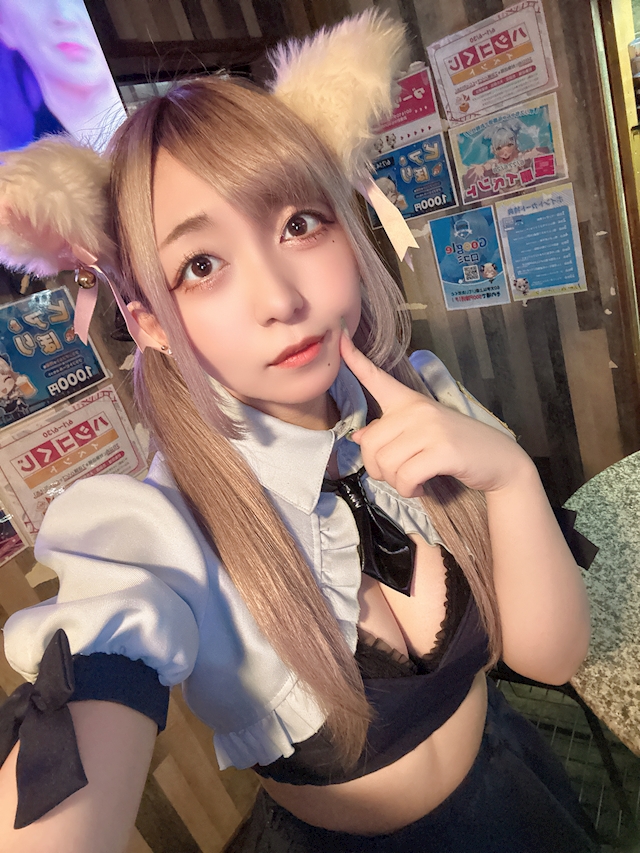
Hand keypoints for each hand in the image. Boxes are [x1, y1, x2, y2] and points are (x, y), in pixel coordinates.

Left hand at [340, 333, 530, 497]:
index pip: (377, 377)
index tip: (341, 336)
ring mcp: (430, 428)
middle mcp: (417, 410)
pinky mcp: (442, 450)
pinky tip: (423, 486)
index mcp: (409, 402)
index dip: (355, 359)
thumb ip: (389, 434)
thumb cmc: (457, 448)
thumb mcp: (421, 436)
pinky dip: (410, 490)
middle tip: (400, 473)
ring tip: (415, 479)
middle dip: (379, 470)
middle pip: (370, 445)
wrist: (500, 460)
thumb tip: (359, 436)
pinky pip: (405, 478)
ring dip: (397, 483)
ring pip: (386, 465)